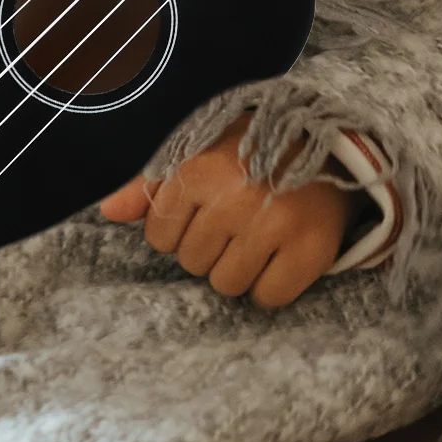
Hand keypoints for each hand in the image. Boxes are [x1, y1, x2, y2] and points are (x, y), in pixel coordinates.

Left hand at [99, 117, 351, 308]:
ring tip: (258, 237)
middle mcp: (236, 196)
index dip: (181, 230)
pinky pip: (268, 297)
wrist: (332, 143)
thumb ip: (151, 182)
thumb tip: (108, 211)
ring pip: (226, 284)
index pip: (160, 236)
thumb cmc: (253, 150)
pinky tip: (280, 256)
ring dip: (239, 269)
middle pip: (193, 263)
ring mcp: (276, 224)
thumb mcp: (200, 150)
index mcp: (201, 169)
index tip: (208, 211)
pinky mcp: (310, 250)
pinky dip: (272, 286)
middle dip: (211, 249)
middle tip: (239, 221)